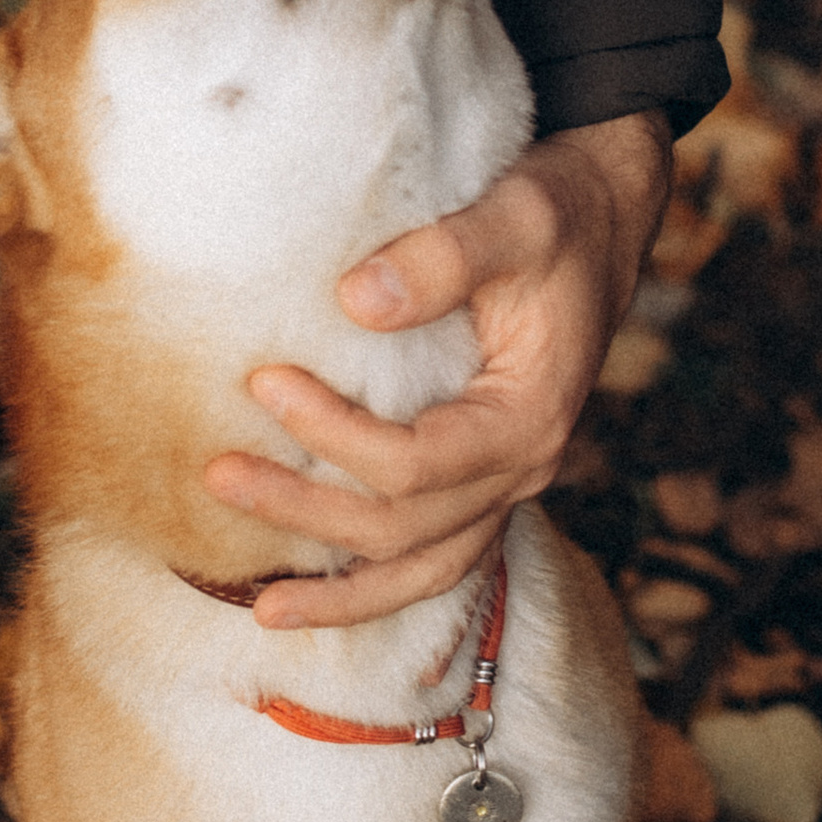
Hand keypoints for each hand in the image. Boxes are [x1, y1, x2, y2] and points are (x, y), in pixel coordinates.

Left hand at [201, 110, 673, 623]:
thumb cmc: (559, 212)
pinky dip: (376, 584)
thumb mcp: (516, 216)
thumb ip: (444, 256)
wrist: (603, 216)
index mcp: (531, 416)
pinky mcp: (486, 477)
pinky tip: (315, 590)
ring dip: (342, 592)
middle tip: (219, 474)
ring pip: (425, 569)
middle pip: (405, 529)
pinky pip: (434, 555)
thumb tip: (354, 299)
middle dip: (307, 514)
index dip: (333, 436)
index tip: (264, 382)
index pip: (417, 463)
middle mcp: (526, 467)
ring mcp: (508, 482)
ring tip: (262, 608)